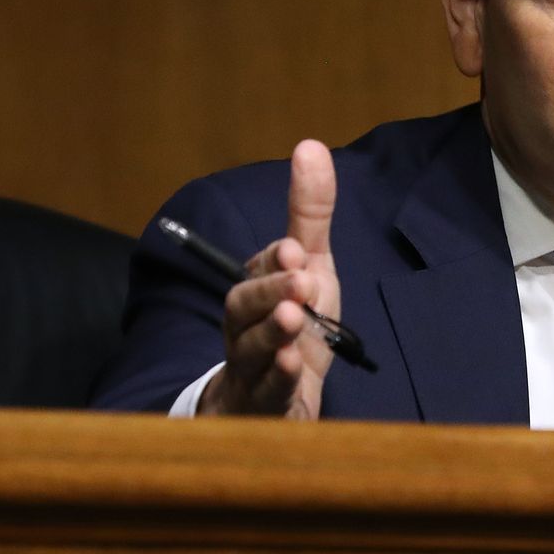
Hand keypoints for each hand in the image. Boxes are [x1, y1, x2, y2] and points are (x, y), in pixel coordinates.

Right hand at [199, 140, 339, 419]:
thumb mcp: (311, 267)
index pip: (258, 270)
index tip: (295, 249)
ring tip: (295, 318)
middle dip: (269, 291)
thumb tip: (310, 145)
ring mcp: (251, 370)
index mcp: (256, 292)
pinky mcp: (263, 408)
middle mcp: (245, 328)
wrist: (278, 401)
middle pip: (242, 308)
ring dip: (272, 333)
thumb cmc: (295, 325)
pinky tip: (293, 367)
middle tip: (301, 280)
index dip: (274, 261)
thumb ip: (309, 214)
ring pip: (250, 351)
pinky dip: (278, 381)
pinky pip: (265, 396)